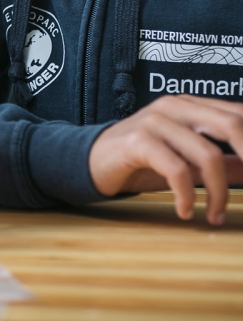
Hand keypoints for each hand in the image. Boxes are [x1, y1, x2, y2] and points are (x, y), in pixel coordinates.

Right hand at [89, 95, 242, 224]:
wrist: (92, 160)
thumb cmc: (142, 159)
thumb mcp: (186, 160)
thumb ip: (223, 162)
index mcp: (191, 105)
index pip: (238, 115)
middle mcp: (175, 107)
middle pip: (231, 124)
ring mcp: (155, 121)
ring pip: (207, 154)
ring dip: (218, 193)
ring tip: (214, 215)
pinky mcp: (137, 141)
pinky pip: (176, 170)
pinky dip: (187, 196)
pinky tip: (186, 211)